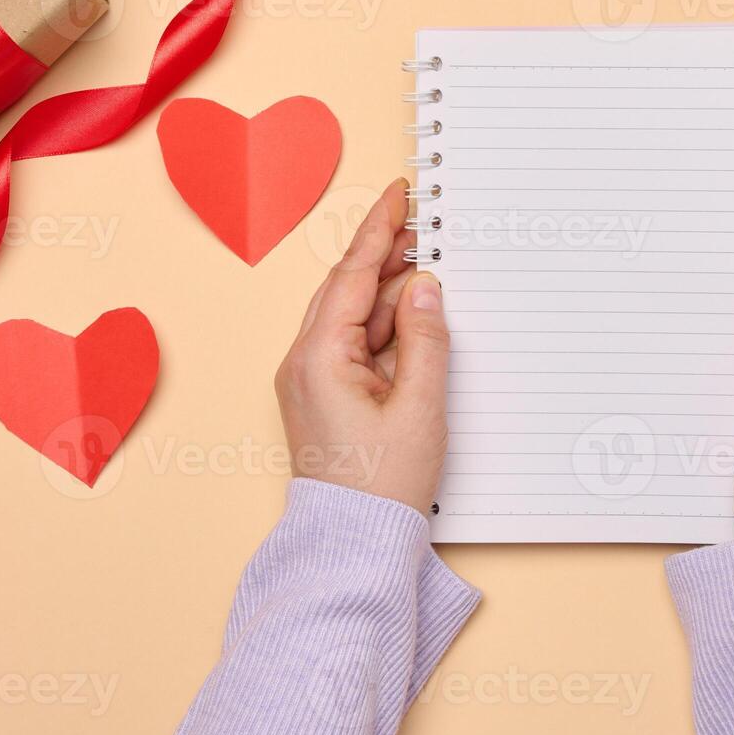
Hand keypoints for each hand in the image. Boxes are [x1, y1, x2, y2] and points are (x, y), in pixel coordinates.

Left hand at [274, 177, 448, 512]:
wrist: (353, 541)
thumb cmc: (382, 484)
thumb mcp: (419, 406)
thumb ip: (425, 339)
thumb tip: (423, 287)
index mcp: (319, 358)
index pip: (352, 274)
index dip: (379, 229)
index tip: (398, 193)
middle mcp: (305, 362)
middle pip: (348, 288)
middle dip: (385, 254)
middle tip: (423, 223)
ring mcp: (311, 378)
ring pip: (353, 314)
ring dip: (388, 291)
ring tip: (428, 265)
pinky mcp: (325, 394)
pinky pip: (354, 342)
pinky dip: (384, 324)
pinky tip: (413, 314)